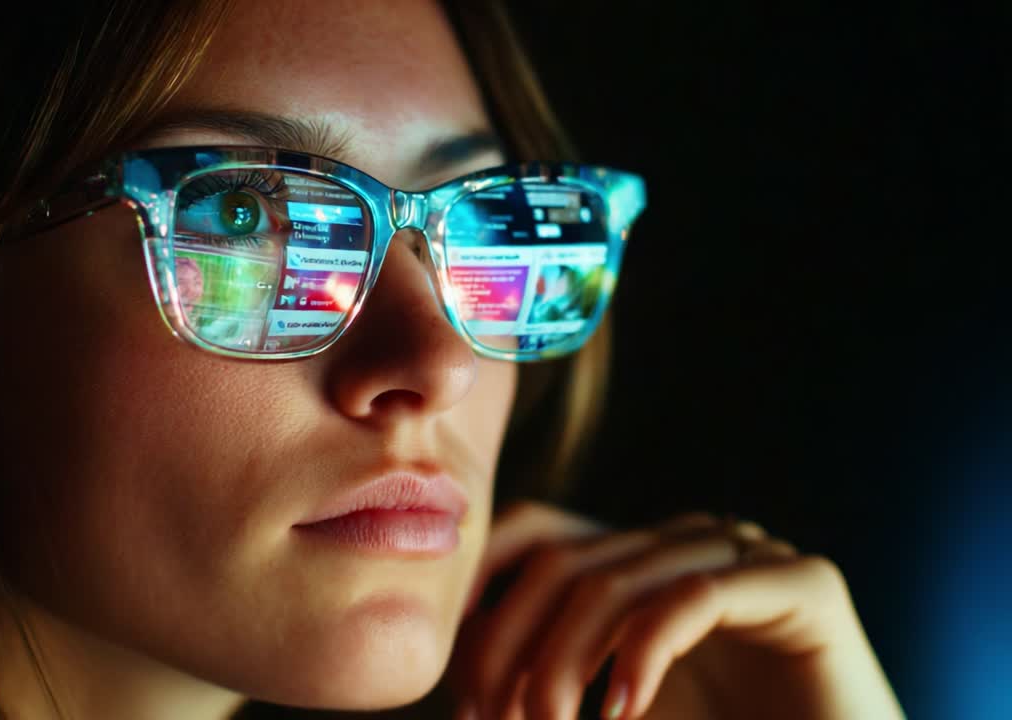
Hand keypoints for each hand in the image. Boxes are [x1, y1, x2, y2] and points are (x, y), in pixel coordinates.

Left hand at [446, 501, 904, 719]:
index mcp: (639, 559)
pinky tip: (624, 712)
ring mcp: (747, 554)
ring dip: (562, 663)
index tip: (447, 667)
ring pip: (616, 581)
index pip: (535, 532)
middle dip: (509, 645)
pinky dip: (644, 655)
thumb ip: (548, 682)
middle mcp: (686, 543)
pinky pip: (696, 598)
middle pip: (562, 561)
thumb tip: (456, 673)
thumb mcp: (610, 708)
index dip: (478, 583)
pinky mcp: (804, 584)